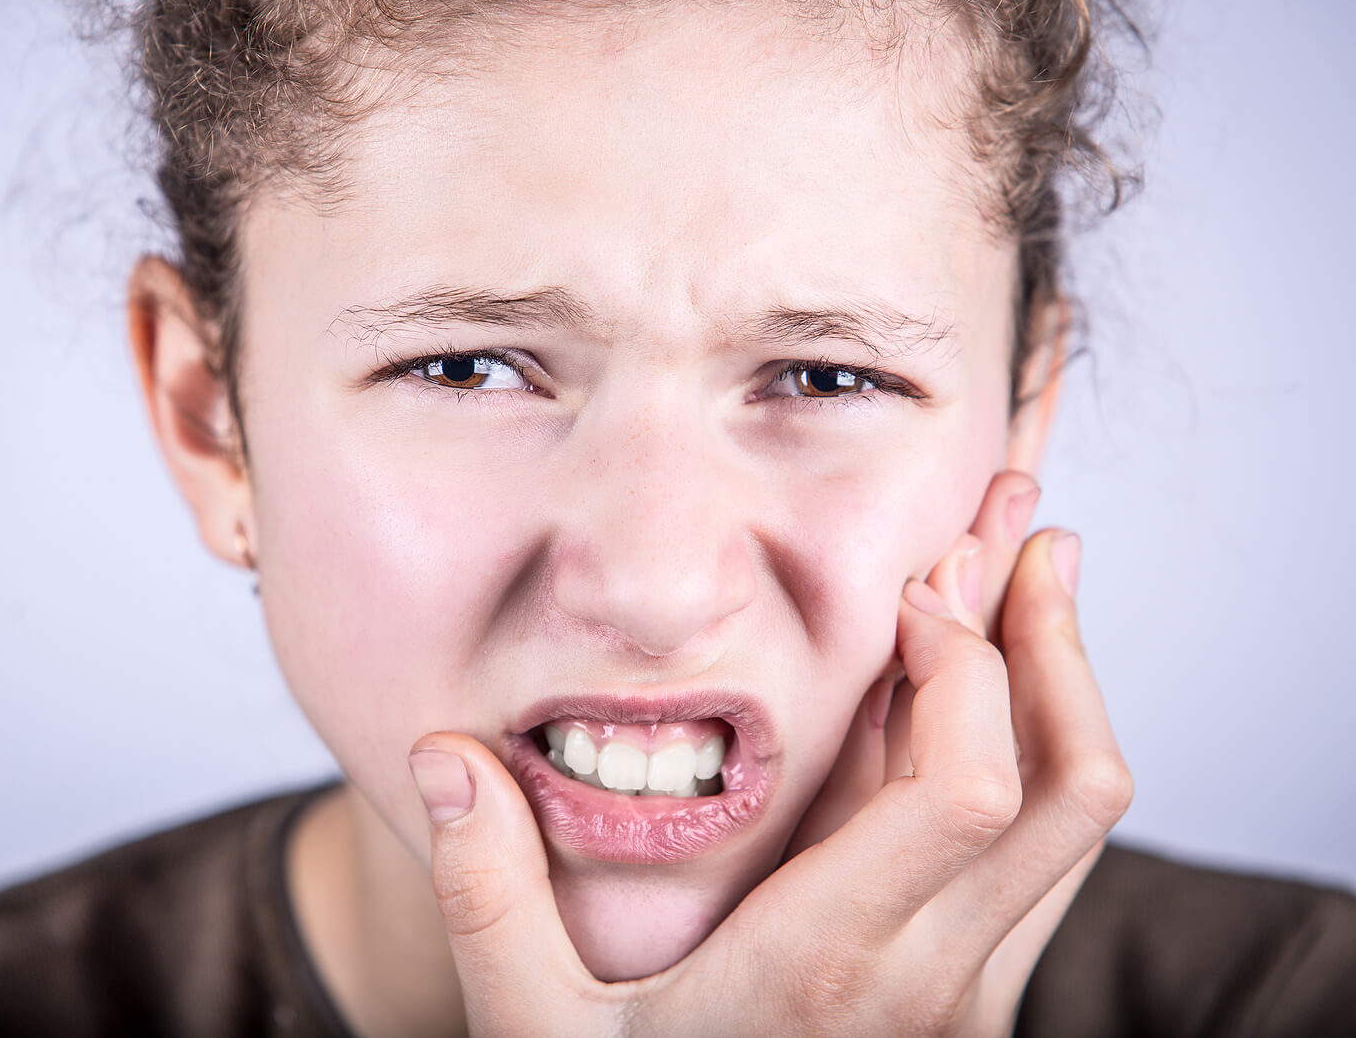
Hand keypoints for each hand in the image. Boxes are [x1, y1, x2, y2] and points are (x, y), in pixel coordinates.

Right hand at [406, 472, 1132, 1035]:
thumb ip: (487, 895)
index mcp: (827, 963)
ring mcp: (968, 995)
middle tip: (1022, 532)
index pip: (970, 794)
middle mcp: (931, 978)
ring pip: (1077, 824)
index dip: (969, 668)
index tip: (917, 586)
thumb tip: (442, 758)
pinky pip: (1042, 860)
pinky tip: (986, 702)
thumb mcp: (534, 1030)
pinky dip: (1035, 760)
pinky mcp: (973, 1000)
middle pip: (1067, 788)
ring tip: (1030, 587)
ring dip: (1063, 693)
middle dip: (1052, 642)